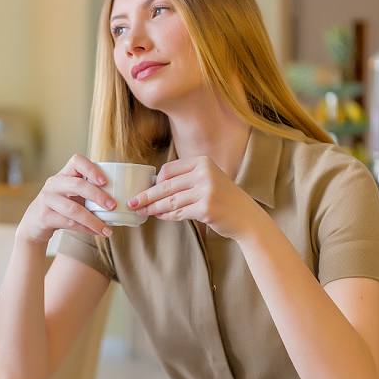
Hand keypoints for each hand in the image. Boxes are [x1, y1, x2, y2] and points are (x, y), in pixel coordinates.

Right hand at [17, 154, 116, 243]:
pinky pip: (67, 223)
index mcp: (64, 174)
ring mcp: (47, 200)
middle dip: (98, 196)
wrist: (34, 224)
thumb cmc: (60, 207)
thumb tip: (121, 199)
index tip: (105, 181)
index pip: (76, 161)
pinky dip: (84, 229)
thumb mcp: (72, 194)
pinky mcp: (44, 216)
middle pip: (77, 185)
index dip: (91, 169)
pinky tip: (95, 232)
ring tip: (107, 230)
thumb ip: (89, 192)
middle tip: (113, 206)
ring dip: (93, 220)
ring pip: (73, 209)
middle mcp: (54, 183)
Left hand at [127, 156, 261, 239]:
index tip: (144, 189)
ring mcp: (206, 191)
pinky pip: (179, 213)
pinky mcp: (206, 209)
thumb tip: (154, 187)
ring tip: (141, 212)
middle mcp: (204, 173)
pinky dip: (166, 216)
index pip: (169, 169)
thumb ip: (186, 179)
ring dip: (153, 208)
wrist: (246, 217)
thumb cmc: (223, 199)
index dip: (154, 181)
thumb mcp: (208, 179)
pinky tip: (159, 216)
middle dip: (147, 195)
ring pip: (170, 200)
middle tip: (132, 203)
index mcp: (202, 162)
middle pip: (166, 185)